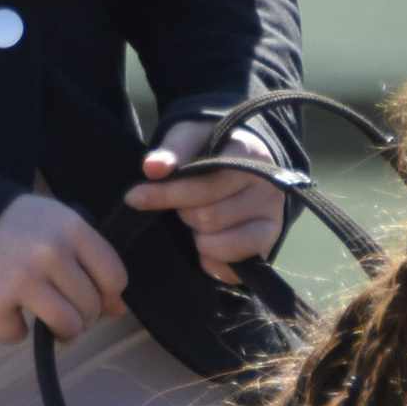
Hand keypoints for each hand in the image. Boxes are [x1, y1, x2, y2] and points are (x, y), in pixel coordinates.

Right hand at [0, 193, 127, 344]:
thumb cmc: (11, 225)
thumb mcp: (54, 226)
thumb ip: (88, 260)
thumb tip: (117, 309)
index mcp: (70, 227)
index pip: (114, 276)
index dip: (108, 295)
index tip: (95, 298)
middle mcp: (51, 252)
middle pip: (90, 305)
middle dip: (82, 316)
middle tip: (65, 311)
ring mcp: (22, 279)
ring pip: (67, 326)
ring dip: (61, 332)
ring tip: (50, 325)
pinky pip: (18, 335)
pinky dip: (12, 330)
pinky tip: (5, 312)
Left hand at [124, 118, 287, 285]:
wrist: (241, 161)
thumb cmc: (210, 148)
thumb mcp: (192, 136)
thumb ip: (174, 149)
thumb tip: (153, 168)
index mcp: (251, 157)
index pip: (205, 185)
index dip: (167, 194)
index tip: (134, 197)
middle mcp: (268, 190)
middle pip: (208, 217)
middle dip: (185, 214)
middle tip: (183, 206)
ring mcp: (272, 222)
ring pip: (218, 245)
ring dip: (198, 238)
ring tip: (198, 222)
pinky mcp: (268, 248)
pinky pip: (231, 269)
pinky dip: (211, 261)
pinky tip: (206, 244)